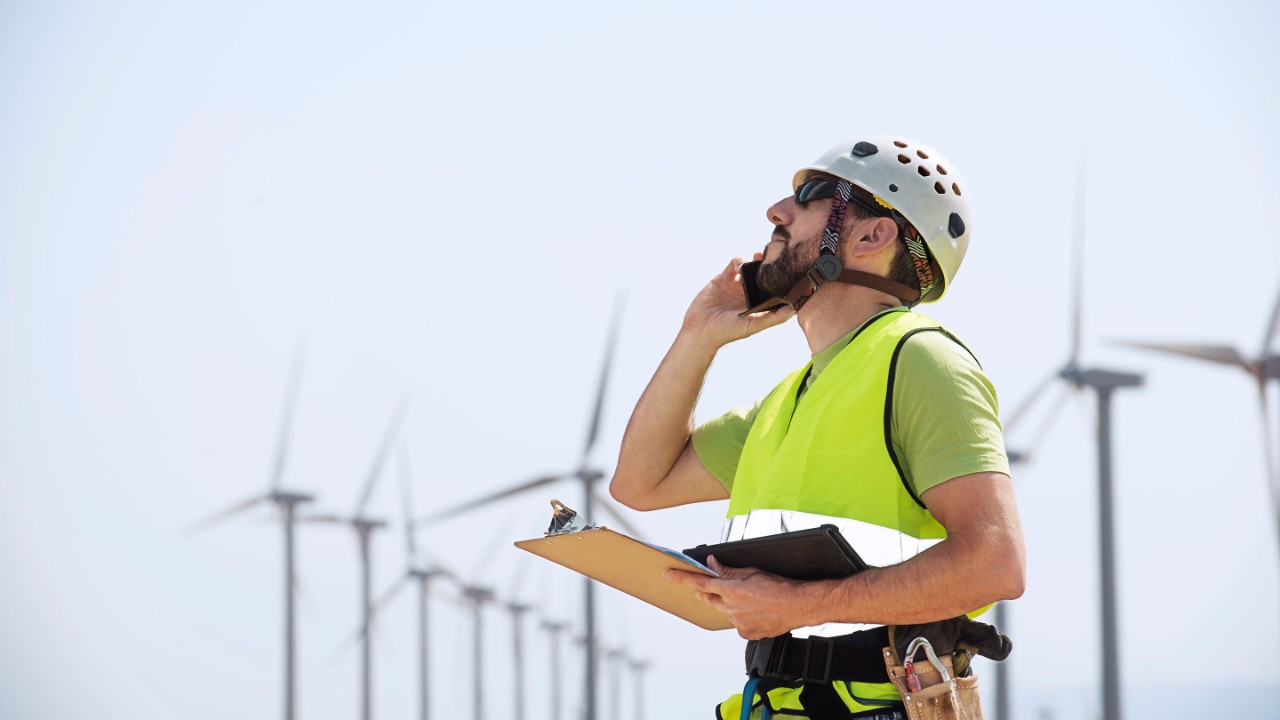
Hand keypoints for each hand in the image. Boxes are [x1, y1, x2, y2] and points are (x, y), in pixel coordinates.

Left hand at [665, 555, 817, 638]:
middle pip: (708, 599)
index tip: (669, 574)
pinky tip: (754, 611)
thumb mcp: (752, 572)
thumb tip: (712, 564)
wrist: (798, 606)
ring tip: (748, 599)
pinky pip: (736, 623)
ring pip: (723, 611)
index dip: (682, 578)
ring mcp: (738, 622)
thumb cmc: (779, 587)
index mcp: (732, 590)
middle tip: (714, 587)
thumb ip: (728, 571)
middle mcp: (732, 608)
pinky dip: (740, 616)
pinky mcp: (746, 634)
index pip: (700, 582)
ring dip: (728, 604)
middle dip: (707, 591)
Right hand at [682, 255, 793, 349]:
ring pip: (751, 266)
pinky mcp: (724, 277)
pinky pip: (735, 263)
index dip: (784, 280)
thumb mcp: (755, 325)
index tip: (791, 272)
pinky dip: (739, 261)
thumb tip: (795, 308)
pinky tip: (740, 266)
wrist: (700, 327)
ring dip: (757, 260)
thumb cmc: (728, 331)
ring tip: (760, 257)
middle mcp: (749, 293)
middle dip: (770, 266)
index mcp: (759, 304)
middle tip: (775, 258)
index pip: (776, 289)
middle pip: (765, 275)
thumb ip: (775, 317)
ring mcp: (737, 284)